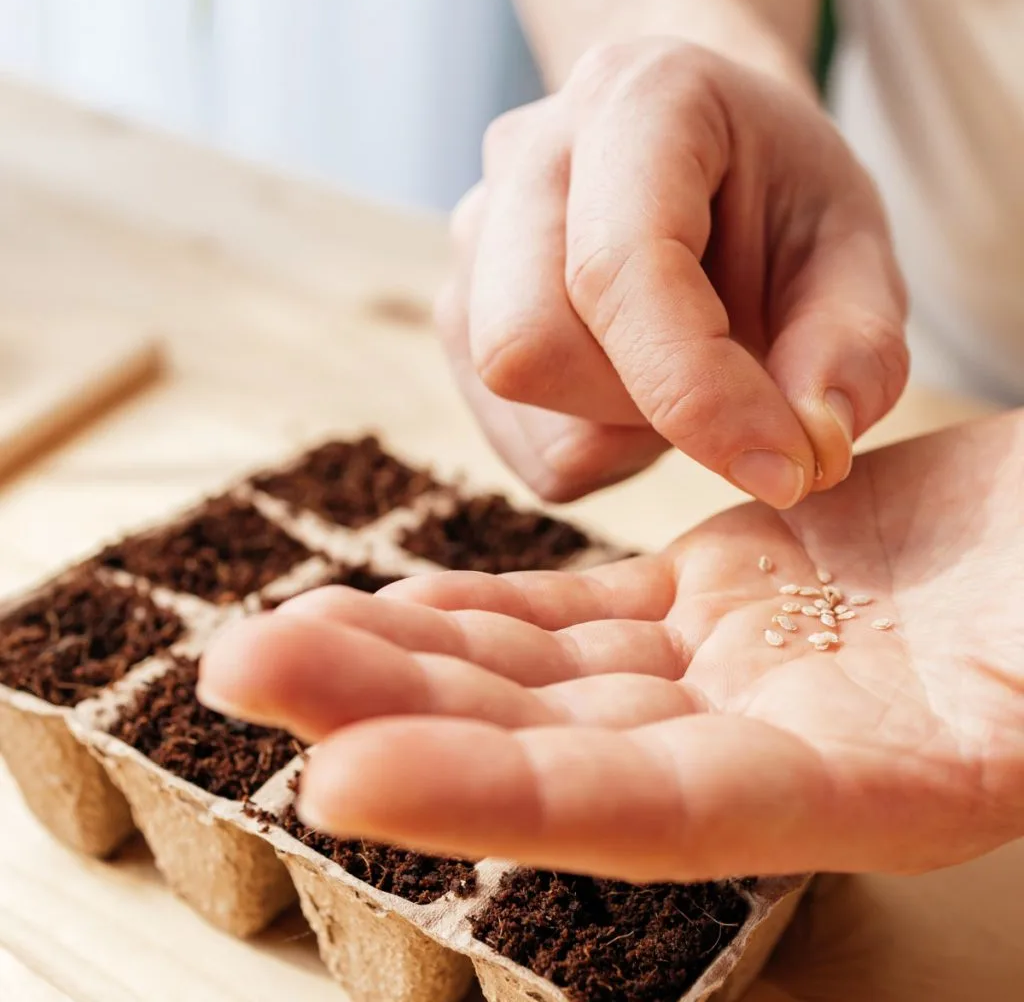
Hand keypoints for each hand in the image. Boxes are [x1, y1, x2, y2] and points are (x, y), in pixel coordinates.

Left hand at [197, 411, 1023, 882]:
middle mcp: (769, 743)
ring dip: (402, 651)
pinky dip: (481, 606)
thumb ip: (1002, 712)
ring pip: (537, 668)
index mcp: (867, 786)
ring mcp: (730, 668)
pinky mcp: (716, 597)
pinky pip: (575, 612)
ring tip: (273, 635)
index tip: (342, 779)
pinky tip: (394, 603)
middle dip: (389, 709)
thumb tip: (975, 753)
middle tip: (243, 672)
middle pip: (549, 738)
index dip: (493, 801)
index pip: (647, 812)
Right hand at [438, 38, 907, 506]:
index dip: (699, 392)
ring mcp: (473, 239)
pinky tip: (638, 391)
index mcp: (633, 102)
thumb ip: (853, 347)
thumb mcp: (852, 250)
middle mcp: (524, 159)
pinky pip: (514, 438)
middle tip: (731, 389)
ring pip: (513, 396)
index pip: (619, 269)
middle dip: (643, 408)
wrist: (703, 160)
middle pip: (530, 344)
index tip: (786, 467)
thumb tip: (809, 448)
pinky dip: (593, 444)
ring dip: (620, 427)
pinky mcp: (459, 312)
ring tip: (684, 375)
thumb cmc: (775, 196)